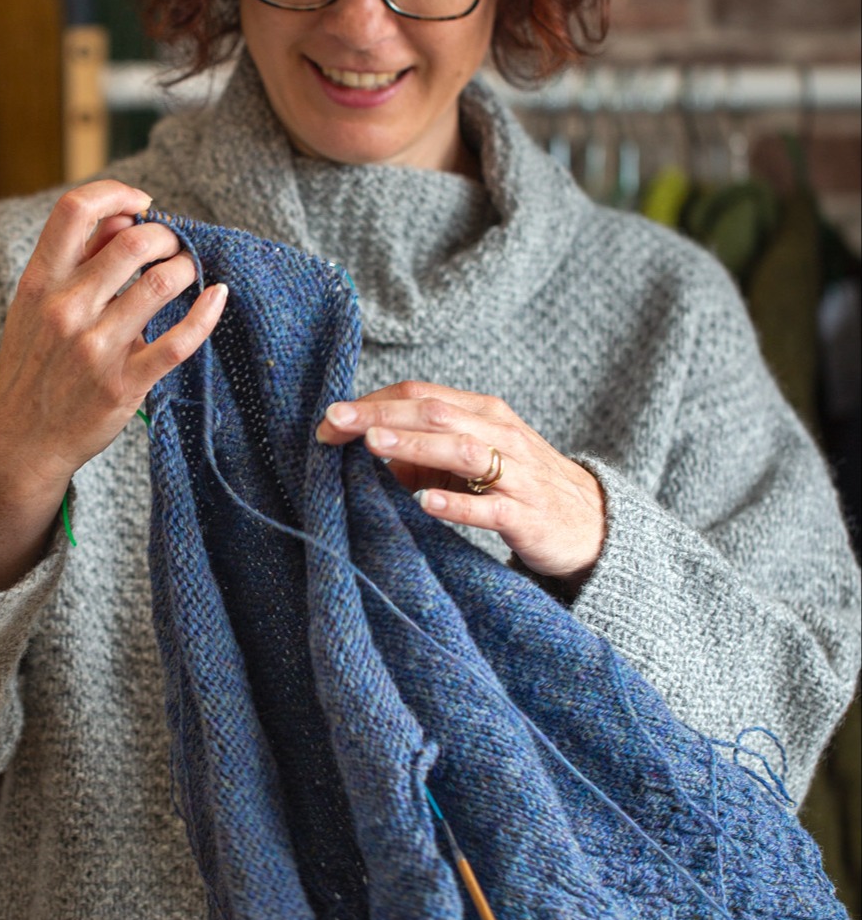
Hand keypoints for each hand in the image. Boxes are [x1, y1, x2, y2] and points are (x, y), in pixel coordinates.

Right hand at [0, 179, 225, 585]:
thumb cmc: (33, 365)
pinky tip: (217, 297)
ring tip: (188, 272)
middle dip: (166, 236)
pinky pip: (179, 341)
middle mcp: (66, 309)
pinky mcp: (124, 383)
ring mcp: (96, 348)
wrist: (18, 440)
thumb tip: (124, 216)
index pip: (75, 210)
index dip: (117, 192)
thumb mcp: (35, 305)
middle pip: (133, 241)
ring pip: (161, 283)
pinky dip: (207, 313)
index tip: (142, 201)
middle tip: (173, 246)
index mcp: (40, 282)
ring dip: (186, 268)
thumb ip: (75, 259)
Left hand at [314, 381, 604, 584]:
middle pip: (435, 414)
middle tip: (335, 422)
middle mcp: (500, 433)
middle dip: (382, 416)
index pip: (421, 395)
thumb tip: (356, 450)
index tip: (330, 418)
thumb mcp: (468, 461)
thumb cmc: (515, 486)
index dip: (373, 403)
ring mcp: (517, 473)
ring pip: (463, 450)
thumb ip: (418, 453)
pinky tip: (427, 504)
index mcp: (482, 413)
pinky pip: (491, 507)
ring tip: (374, 446)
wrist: (589, 523)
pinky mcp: (528, 515)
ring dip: (415, 446)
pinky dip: (459, 504)